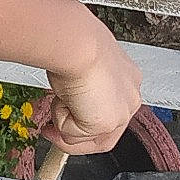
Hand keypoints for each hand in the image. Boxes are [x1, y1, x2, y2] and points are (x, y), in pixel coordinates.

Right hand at [35, 24, 142, 154]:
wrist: (77, 42)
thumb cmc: (76, 42)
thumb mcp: (81, 64)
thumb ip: (82, 86)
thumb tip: (67, 99)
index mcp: (127, 79)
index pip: (111, 111)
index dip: (85, 120)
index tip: (64, 118)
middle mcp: (130, 97)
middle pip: (104, 133)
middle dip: (74, 136)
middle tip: (50, 131)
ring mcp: (121, 113)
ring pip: (89, 137)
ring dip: (65, 124)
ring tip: (54, 102)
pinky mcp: (105, 124)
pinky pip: (73, 134)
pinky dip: (60, 119)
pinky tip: (62, 98)